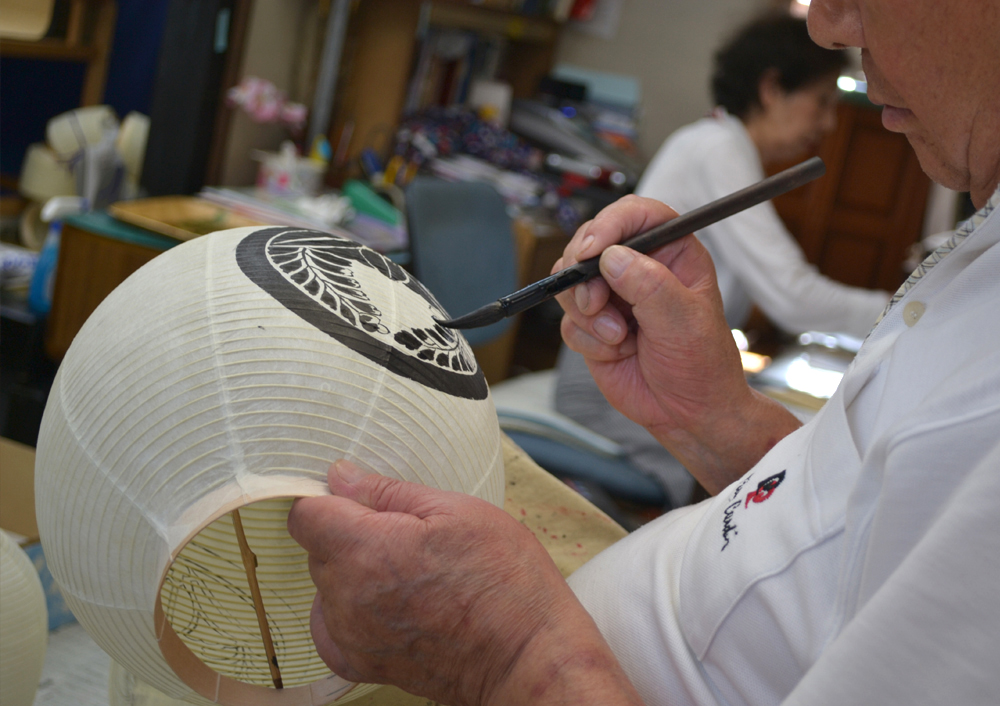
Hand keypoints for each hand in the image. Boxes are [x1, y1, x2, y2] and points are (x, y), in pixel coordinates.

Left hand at [287, 460, 644, 705]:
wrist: (526, 656)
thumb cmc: (503, 581)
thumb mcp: (457, 511)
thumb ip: (388, 492)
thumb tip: (340, 475)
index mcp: (365, 549)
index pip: (306, 515)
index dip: (331, 500)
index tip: (360, 501)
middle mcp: (346, 597)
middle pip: (318, 550)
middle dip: (351, 535)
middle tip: (408, 538)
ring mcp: (351, 635)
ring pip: (326, 587)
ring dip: (352, 574)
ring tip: (408, 575)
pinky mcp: (360, 665)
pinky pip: (331, 627)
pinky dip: (348, 613)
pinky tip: (389, 604)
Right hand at [555, 196, 799, 491]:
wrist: (688, 413)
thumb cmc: (702, 366)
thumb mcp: (684, 322)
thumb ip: (649, 286)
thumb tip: (611, 258)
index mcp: (671, 253)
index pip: (636, 215)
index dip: (609, 224)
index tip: (591, 250)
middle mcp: (639, 268)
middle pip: (590, 244)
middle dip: (585, 277)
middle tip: (596, 304)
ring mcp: (612, 296)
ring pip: (571, 283)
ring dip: (587, 313)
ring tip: (619, 338)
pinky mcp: (593, 325)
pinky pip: (568, 320)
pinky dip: (586, 339)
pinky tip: (616, 352)